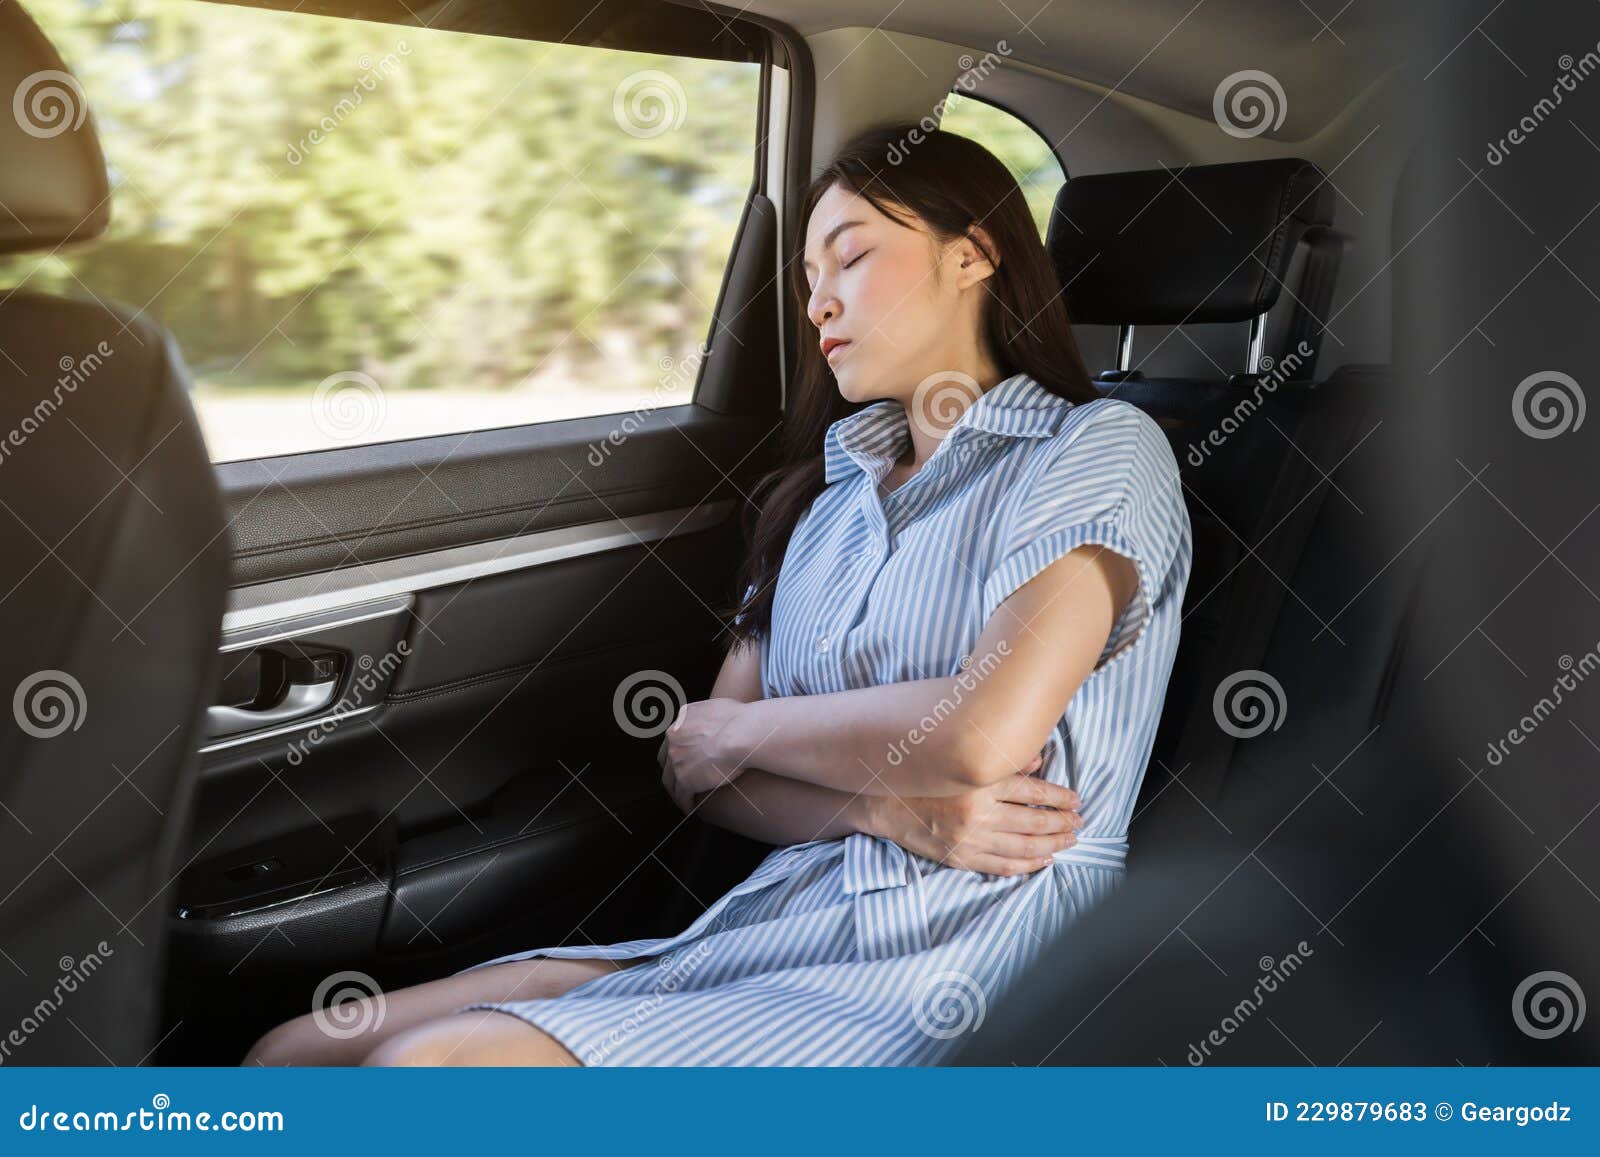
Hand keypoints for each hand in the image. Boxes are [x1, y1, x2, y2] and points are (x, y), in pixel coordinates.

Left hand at [658, 697, 747, 812]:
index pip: (671, 741)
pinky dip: (684, 803)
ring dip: (676, 790)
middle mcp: (673, 740)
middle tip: (679, 780)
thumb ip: (705, 715)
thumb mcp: (716, 707)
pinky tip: (690, 808)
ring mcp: (677, 761)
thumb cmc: (739, 719)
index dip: (676, 752)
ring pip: (670, 781)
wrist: (742, 733)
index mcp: (681, 722)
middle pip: (666, 761)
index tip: (683, 760)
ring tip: (684, 799)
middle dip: (671, 771)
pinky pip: (681, 796)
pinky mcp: (685, 780)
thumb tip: (711, 719)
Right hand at [864, 754, 1083, 875]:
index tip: (1075, 799)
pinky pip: (1001, 866)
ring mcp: (969, 838)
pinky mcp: (960, 857)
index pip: (1032, 790)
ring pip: (1022, 846)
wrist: (883, 802)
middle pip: (1033, 820)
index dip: (1058, 796)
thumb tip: (1037, 759)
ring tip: (1069, 840)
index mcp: (979, 783)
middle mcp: (978, 812)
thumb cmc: (923, 776)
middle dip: (1061, 822)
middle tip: (1079, 822)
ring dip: (1051, 844)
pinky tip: (1043, 860)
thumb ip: (1000, 761)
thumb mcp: (959, 760)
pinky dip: (1026, 865)